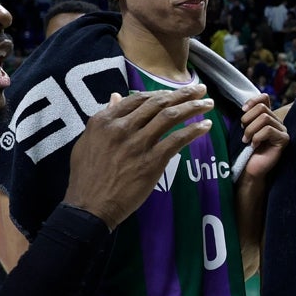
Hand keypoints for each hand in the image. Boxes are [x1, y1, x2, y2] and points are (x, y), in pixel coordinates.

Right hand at [64, 87, 214, 229]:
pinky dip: (194, 130)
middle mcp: (122, 127)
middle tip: (200, 89)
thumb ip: (104, 118)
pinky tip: (206, 126)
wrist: (90, 206)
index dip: (160, 94)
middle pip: (158, 104)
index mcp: (105, 121)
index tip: (175, 93)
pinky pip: (177, 140)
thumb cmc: (87, 177)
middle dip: (182, 94)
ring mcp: (138, 143)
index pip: (138, 99)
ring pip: (170, 117)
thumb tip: (116, 97)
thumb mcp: (88, 141)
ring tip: (209, 103)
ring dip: (193, 107)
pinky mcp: (152, 161)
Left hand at [240, 93, 288, 179]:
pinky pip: (269, 130)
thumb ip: (247, 116)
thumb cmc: (245, 150)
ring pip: (265, 118)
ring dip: (251, 129)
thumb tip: (244, 106)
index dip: (252, 101)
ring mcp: (282, 130)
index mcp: (268, 116)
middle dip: (247, 118)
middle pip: (262, 108)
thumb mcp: (244, 129)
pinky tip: (254, 145)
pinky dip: (257, 137)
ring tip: (246, 140)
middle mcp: (277, 121)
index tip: (243, 111)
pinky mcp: (284, 140)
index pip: (264, 98)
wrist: (249, 168)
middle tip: (242, 131)